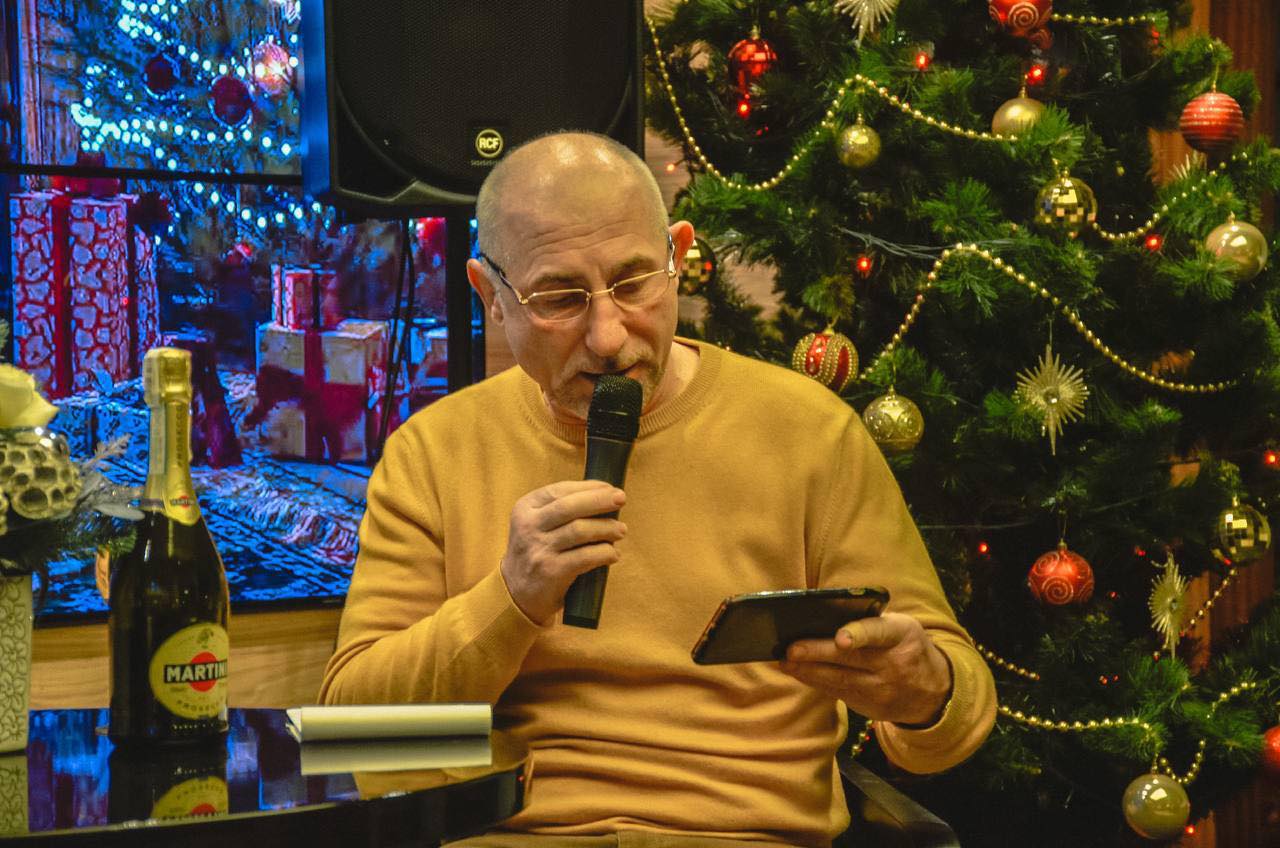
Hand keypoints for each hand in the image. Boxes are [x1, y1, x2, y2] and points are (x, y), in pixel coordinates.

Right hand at [500, 480, 626, 623]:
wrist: (516, 593)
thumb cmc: (537, 551)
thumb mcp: (537, 524)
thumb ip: (562, 509)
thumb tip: (605, 494)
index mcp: (525, 508)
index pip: (560, 490)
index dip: (588, 487)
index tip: (609, 488)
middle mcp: (529, 526)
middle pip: (569, 506)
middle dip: (599, 500)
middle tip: (621, 499)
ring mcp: (539, 549)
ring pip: (580, 530)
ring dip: (606, 528)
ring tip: (621, 530)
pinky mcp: (551, 571)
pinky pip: (585, 557)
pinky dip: (604, 553)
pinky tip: (613, 554)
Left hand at [780, 612, 952, 725]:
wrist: (933, 691)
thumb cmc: (905, 646)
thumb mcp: (900, 627)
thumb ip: (869, 623)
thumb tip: (820, 618)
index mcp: (902, 634)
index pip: (878, 632)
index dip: (858, 634)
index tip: (840, 638)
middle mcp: (894, 663)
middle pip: (850, 659)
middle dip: (817, 653)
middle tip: (791, 649)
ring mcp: (883, 689)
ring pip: (840, 680)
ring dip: (808, 671)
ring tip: (785, 662)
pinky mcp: (872, 707)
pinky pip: (839, 693)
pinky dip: (816, 682)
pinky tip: (798, 673)